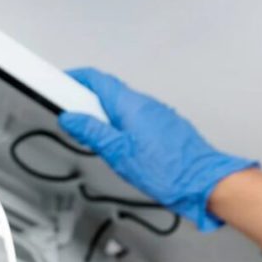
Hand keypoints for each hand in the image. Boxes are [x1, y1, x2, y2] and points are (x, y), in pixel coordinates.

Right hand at [58, 68, 257, 231]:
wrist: (202, 182)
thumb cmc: (167, 170)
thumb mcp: (117, 152)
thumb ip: (91, 132)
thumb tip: (70, 118)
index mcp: (131, 104)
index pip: (97, 79)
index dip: (75, 78)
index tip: (59, 83)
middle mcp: (145, 104)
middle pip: (108, 92)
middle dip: (85, 101)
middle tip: (70, 116)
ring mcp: (156, 114)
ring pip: (121, 106)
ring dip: (102, 115)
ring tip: (92, 136)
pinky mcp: (163, 127)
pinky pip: (133, 118)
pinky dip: (118, 125)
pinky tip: (117, 144)